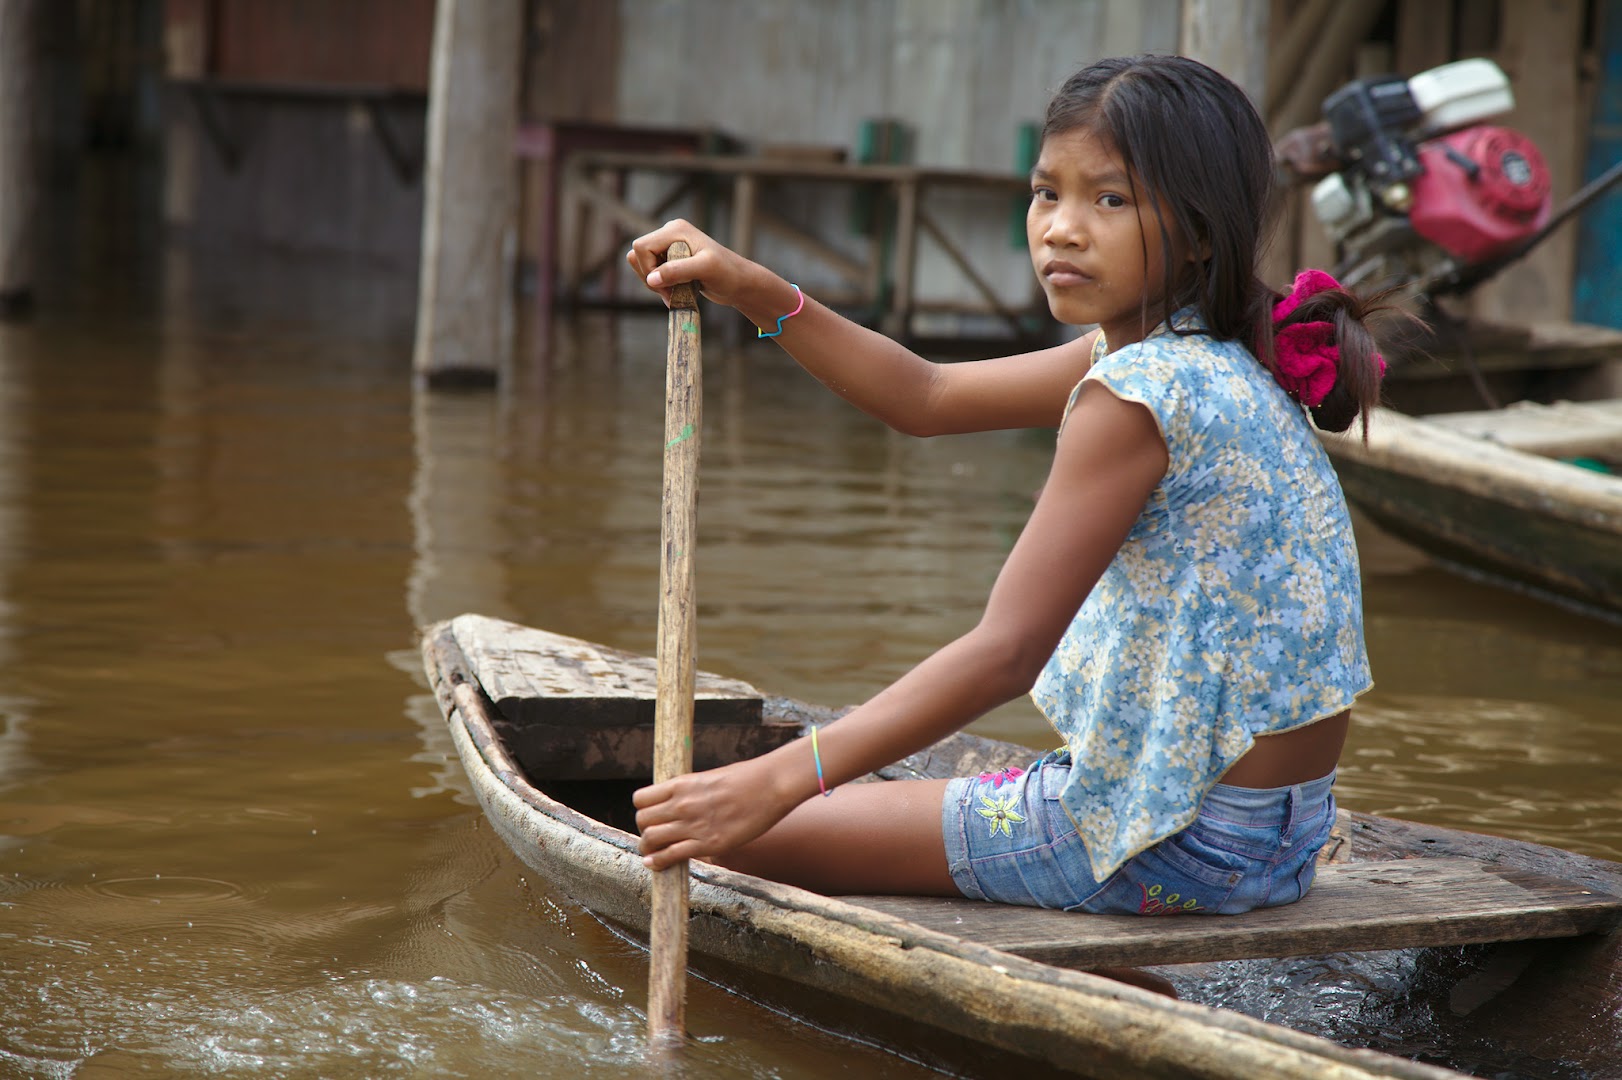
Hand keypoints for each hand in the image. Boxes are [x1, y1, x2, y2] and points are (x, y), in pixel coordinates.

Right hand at [626, 219, 760, 308]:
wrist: (740, 284)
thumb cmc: (728, 273)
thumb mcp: (704, 269)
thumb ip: (677, 271)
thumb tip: (651, 278)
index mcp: (675, 229)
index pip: (642, 247)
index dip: (648, 269)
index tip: (665, 285)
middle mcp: (669, 235)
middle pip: (637, 256)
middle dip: (650, 277)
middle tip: (670, 293)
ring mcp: (669, 248)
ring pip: (642, 266)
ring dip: (655, 284)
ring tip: (675, 294)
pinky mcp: (672, 262)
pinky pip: (652, 274)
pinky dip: (660, 287)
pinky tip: (678, 293)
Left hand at [633, 755, 794, 870]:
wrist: (771, 785)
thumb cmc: (746, 779)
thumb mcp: (709, 778)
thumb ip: (691, 791)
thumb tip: (682, 802)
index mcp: (681, 784)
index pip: (640, 799)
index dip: (642, 810)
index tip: (651, 816)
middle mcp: (682, 803)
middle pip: (642, 820)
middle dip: (644, 829)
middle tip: (653, 836)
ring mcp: (693, 824)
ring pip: (651, 839)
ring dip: (648, 848)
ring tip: (653, 852)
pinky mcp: (707, 843)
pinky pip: (670, 856)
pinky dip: (658, 862)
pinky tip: (655, 864)